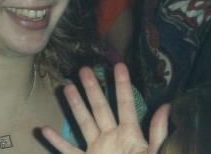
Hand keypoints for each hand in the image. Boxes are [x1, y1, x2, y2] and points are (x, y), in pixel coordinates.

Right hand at [41, 63, 169, 153]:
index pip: (126, 104)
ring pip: (83, 123)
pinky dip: (56, 142)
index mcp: (130, 135)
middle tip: (84, 68)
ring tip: (67, 86)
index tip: (118, 65)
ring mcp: (97, 151)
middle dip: (93, 88)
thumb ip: (158, 133)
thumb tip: (166, 106)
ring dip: (75, 106)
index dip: (122, 85)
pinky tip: (44, 128)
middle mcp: (112, 138)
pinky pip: (68, 152)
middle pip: (100, 108)